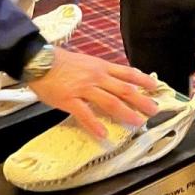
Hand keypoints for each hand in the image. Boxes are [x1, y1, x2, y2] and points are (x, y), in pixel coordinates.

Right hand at [26, 48, 158, 136]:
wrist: (38, 59)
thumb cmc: (60, 62)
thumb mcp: (85, 62)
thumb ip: (100, 72)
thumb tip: (114, 82)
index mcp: (101, 66)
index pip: (127, 73)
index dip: (143, 80)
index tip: (156, 87)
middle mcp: (96, 76)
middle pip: (124, 89)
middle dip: (141, 100)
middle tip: (153, 110)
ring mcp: (83, 88)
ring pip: (109, 101)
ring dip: (125, 112)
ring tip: (137, 122)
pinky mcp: (69, 99)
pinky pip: (84, 114)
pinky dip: (95, 124)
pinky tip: (103, 134)